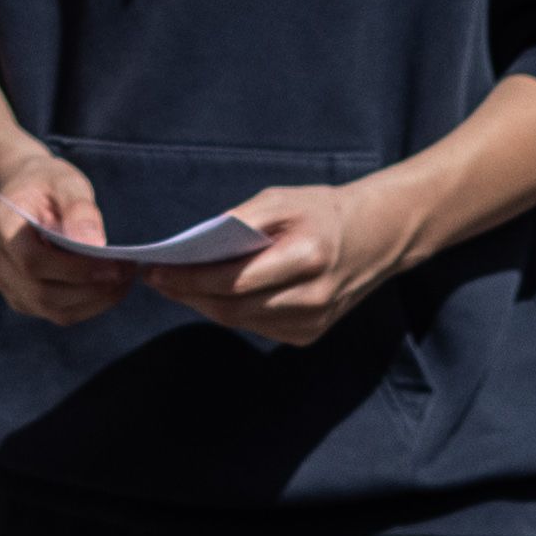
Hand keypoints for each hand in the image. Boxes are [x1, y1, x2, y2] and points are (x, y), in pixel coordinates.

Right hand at [0, 142, 131, 325]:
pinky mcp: (22, 296)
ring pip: (50, 309)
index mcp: (2, 226)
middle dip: (91, 289)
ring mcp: (6, 282)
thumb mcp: (65, 181)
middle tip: (128, 273)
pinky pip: (55, 312)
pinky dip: (86, 305)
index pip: (32, 261)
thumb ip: (78, 209)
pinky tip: (109, 288)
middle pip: (42, 292)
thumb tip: (95, 245)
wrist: (21, 192)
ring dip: (93, 301)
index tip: (114, 264)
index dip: (74, 269)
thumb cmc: (45, 183)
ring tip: (124, 281)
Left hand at [154, 178, 432, 348]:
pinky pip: (257, 326)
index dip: (190, 279)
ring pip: (241, 322)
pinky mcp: (309, 336)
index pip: (235, 279)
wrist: (379, 236)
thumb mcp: (282, 200)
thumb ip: (239, 222)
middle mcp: (312, 298)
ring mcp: (313, 323)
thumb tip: (193, 246)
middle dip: (189, 294)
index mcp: (308, 257)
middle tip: (157, 279)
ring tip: (175, 285)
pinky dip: (231, 311)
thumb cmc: (323, 211)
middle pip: (233, 307)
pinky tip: (213, 294)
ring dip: (204, 305)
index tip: (157, 270)